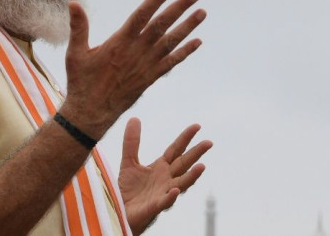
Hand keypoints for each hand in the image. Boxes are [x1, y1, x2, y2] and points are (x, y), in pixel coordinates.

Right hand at [60, 0, 205, 137]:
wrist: (91, 113)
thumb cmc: (81, 81)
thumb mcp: (75, 53)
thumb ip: (78, 27)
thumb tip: (73, 4)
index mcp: (119, 42)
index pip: (142, 16)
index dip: (157, 0)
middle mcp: (136, 52)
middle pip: (162, 25)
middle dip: (179, 8)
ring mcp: (146, 66)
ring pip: (171, 42)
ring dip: (187, 27)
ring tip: (202, 12)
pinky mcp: (150, 78)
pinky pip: (171, 63)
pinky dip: (185, 52)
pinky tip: (197, 42)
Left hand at [118, 119, 212, 234]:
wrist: (120, 211)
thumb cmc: (128, 189)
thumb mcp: (128, 162)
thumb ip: (132, 142)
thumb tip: (135, 118)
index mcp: (161, 167)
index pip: (176, 150)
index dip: (185, 138)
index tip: (197, 126)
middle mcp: (166, 179)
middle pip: (184, 164)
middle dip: (196, 154)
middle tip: (209, 142)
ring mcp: (162, 193)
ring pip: (181, 184)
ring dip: (191, 177)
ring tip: (202, 167)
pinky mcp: (154, 207)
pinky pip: (164, 202)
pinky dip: (170, 197)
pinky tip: (175, 191)